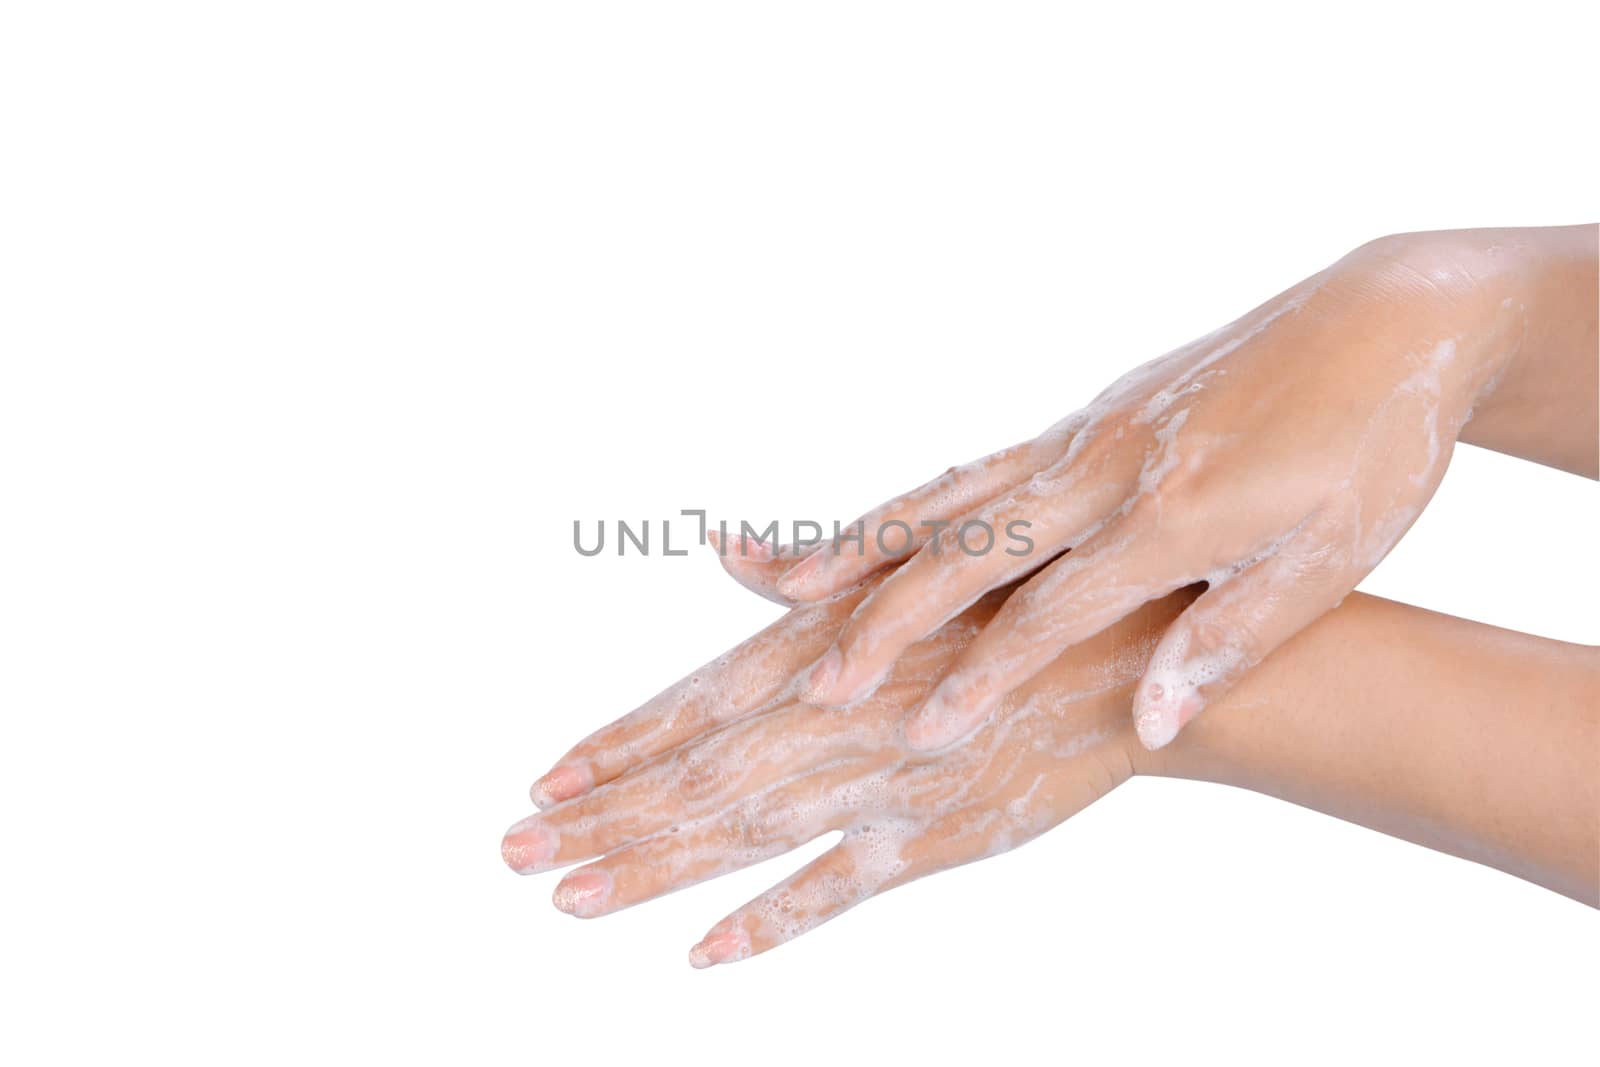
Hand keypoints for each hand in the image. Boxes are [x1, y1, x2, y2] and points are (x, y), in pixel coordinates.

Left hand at [504, 584, 1172, 965]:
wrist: (1134, 654)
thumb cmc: (1015, 602)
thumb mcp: (915, 567)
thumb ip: (813, 571)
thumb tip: (727, 550)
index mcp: (825, 651)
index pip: (696, 703)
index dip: (616, 742)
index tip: (539, 779)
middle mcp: (836, 716)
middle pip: (697, 776)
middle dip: (600, 815)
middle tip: (509, 848)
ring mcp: (882, 782)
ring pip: (746, 832)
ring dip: (653, 867)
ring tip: (566, 899)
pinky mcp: (937, 836)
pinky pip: (843, 887)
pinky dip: (775, 919)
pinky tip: (704, 954)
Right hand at [749, 230, 1535, 750]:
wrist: (1389, 318)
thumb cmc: (1375, 448)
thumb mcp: (1331, 557)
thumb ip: (1231, 636)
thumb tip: (1152, 722)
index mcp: (1168, 514)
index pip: (1050, 612)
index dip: (983, 678)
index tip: (920, 734)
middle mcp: (1103, 469)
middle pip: (967, 551)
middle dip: (884, 620)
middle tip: (817, 681)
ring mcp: (1085, 436)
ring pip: (947, 497)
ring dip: (859, 543)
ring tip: (775, 577)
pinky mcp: (1085, 418)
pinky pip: (973, 469)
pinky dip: (905, 503)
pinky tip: (864, 526)